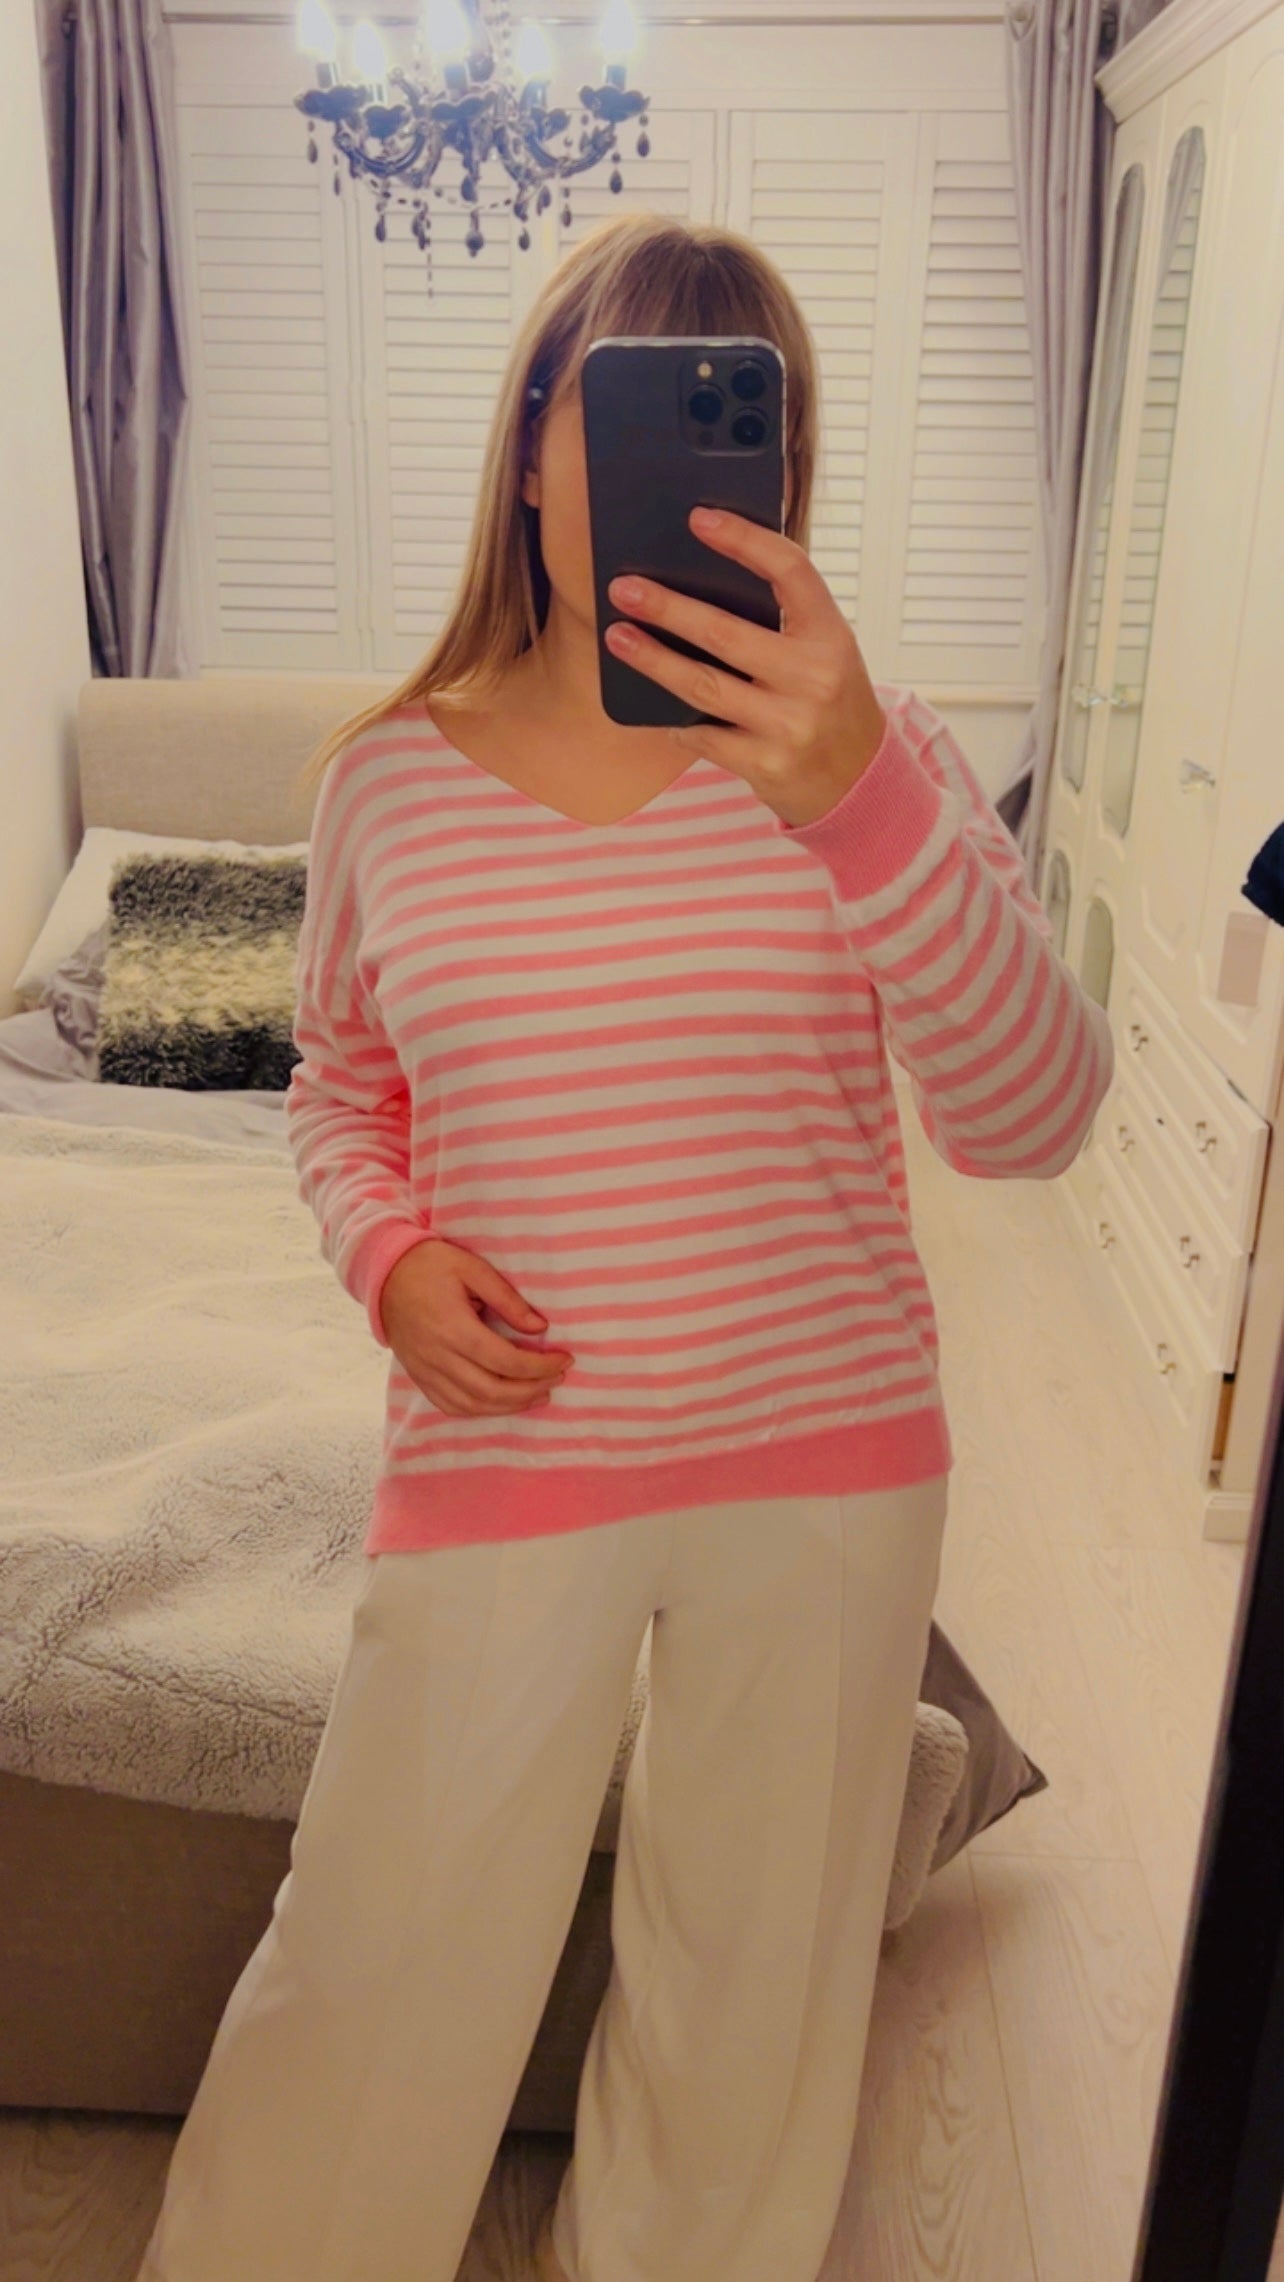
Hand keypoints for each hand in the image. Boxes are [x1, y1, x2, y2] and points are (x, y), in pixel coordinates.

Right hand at [380, 1238, 572, 1417]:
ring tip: (538, 1394)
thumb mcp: (472, 1268)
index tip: (564, 1360)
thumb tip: (540, 1328)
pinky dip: (480, 1410)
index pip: (506, 1361)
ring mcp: (425, 1371)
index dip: (540, 1366)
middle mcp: (438, 1356)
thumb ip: (507, 1299)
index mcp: (453, 1328)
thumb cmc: (431, 1264)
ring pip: (473, 1404)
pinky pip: (450, 1405)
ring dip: (510, 1406)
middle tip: (557, 1379)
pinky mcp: (419, 1376)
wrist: (383, 1275)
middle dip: (531, 1389)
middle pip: (492, 1390)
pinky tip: (502, 1402)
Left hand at [604, 507, 887, 828]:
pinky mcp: (766, 764)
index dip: (744, 540)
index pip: (790, 571)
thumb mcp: (824, 652)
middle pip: (725, 633)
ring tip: (618, 638)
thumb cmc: (828, 700)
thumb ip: (781, 621)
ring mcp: (790, 724)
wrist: (860, 779)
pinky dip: (677, 721)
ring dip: (653, 660)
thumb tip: (698, 583)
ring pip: (703, 686)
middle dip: (667, 608)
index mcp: (831, 635)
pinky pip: (703, 736)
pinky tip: (657, 707)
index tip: (698, 518)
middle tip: (623, 589)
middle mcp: (814, 677)